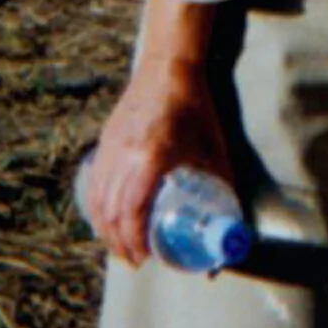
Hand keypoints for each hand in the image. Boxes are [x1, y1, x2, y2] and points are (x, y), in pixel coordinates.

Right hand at [85, 55, 233, 267]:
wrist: (169, 67)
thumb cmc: (196, 108)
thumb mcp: (215, 148)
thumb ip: (223, 185)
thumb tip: (234, 223)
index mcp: (151, 158)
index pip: (133, 213)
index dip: (136, 241)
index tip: (146, 258)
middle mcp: (124, 156)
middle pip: (113, 213)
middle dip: (121, 243)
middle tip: (135, 260)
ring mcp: (110, 148)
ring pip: (98, 200)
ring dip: (105, 229)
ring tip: (120, 246)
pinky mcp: (104, 142)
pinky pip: (94, 183)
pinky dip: (96, 207)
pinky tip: (105, 218)